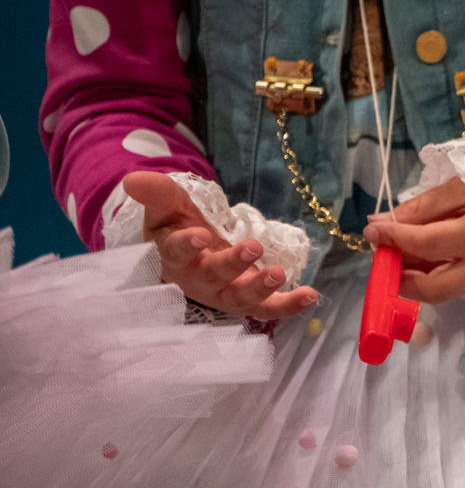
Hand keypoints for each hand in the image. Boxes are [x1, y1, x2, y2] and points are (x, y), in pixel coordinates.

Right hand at [125, 170, 317, 319]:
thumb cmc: (179, 226)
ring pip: (240, 298)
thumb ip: (157, 193)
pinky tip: (309, 295)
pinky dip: (288, 305)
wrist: (197, 245)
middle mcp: (199, 280)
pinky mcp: (250, 298)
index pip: (177, 253)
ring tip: (279, 274)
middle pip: (213, 277)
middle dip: (232, 265)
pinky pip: (268, 308)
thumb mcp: (169, 206)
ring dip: (260, 289)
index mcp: (175, 257)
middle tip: (252, 248)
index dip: (187, 245)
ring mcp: (225, 292)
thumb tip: (133, 179)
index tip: (199, 235)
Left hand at [363, 178, 464, 302]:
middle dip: (398, 276)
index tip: (372, 230)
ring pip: (441, 290)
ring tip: (402, 252)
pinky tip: (430, 255)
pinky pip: (457, 283)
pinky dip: (437, 272)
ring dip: (415, 275)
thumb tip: (386, 221)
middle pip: (429, 288)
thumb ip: (428, 204)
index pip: (424, 244)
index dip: (393, 238)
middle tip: (382, 256)